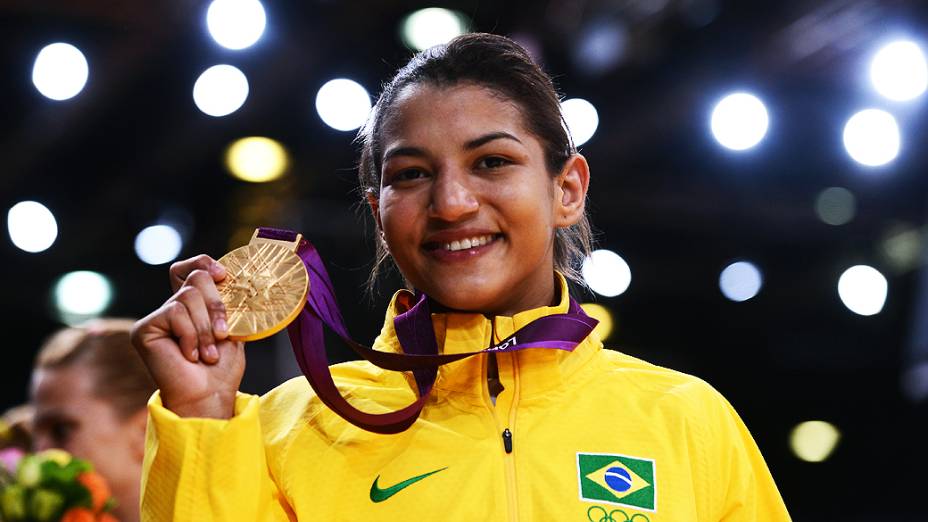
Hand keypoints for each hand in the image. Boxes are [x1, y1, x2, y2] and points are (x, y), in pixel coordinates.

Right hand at [131, 255, 244, 418]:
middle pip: (196, 278)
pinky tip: (190, 356)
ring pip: (188, 296)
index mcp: (193, 306)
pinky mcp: (144, 328)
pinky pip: (174, 313)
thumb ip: (228, 303)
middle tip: (223, 335)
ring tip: (209, 353)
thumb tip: (229, 276)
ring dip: (206, 328)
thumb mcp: (233, 329)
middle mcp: (172, 308)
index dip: (204, 263)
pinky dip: (190, 335)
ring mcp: (156, 318)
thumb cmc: (221, 369)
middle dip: (216, 306)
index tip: (224, 275)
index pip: (189, 269)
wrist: (209, 395)